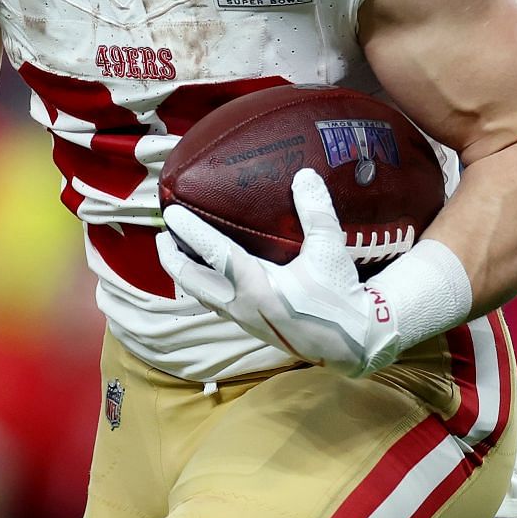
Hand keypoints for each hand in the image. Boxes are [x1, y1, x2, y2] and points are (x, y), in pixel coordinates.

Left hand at [157, 168, 402, 377]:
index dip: (191, 231)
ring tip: (177, 252)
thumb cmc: (341, 296)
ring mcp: (244, 319)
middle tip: (162, 235)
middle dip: (172, 258)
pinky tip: (208, 276)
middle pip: (193, 281)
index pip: (214, 254)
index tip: (171, 214)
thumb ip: (316, 212)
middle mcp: (242, 306)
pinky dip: (203, 286)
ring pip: (202, 296)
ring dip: (185, 274)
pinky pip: (216, 304)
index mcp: (257, 287)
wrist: (355, 343)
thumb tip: (304, 175)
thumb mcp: (330, 250)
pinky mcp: (251, 326)